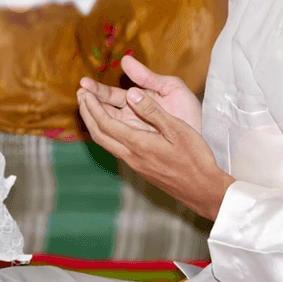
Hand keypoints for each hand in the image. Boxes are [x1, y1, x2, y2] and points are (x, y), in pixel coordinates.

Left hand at [78, 56, 233, 219]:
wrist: (203, 190)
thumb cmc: (195, 158)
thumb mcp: (177, 129)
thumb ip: (153, 111)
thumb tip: (131, 93)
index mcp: (138, 144)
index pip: (105, 123)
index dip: (92, 106)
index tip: (84, 91)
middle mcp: (131, 156)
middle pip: (99, 134)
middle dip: (87, 113)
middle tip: (80, 95)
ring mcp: (135, 164)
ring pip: (105, 142)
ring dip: (94, 123)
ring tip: (90, 107)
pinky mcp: (140, 168)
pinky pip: (115, 147)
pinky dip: (106, 132)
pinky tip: (111, 125)